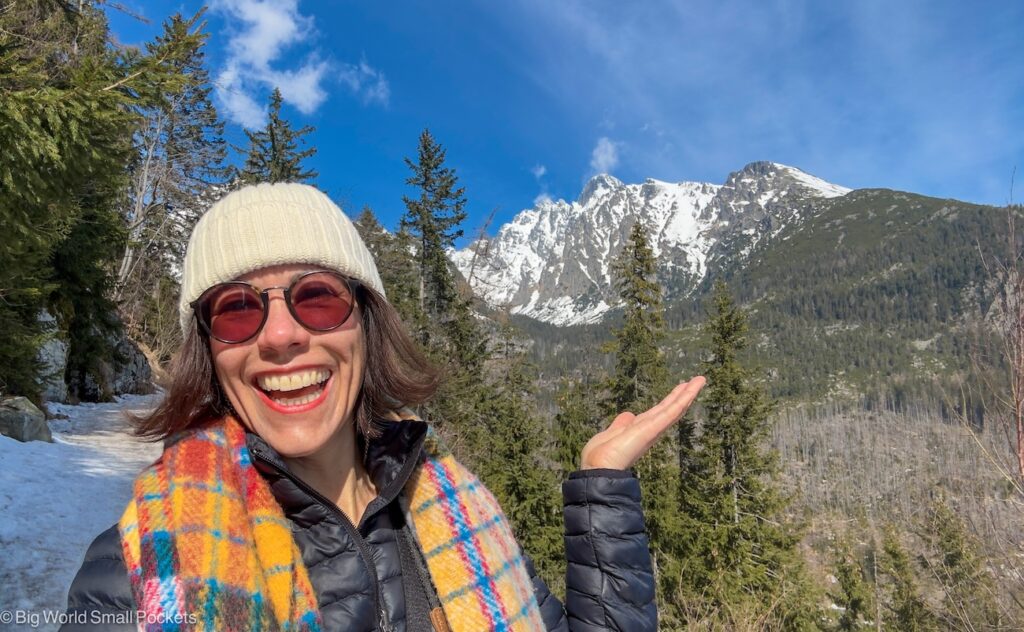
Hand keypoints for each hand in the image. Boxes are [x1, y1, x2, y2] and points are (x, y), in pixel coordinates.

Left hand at [581, 377, 706, 469]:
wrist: (598, 469)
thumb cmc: (599, 457)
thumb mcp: (610, 434)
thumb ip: (620, 425)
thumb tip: (629, 415)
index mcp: (639, 431)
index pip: (657, 413)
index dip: (669, 401)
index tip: (680, 389)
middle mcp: (648, 430)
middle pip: (668, 409)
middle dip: (682, 395)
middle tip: (697, 381)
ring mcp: (652, 429)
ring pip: (673, 408)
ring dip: (687, 394)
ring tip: (700, 380)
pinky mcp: (652, 429)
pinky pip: (670, 412)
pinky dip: (683, 399)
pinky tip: (692, 388)